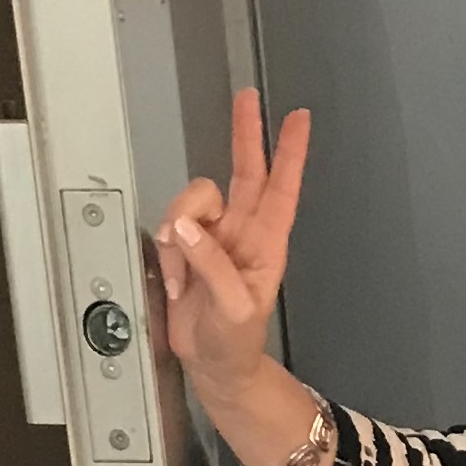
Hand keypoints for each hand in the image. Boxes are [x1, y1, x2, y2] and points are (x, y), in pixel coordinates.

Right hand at [153, 90, 310, 395]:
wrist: (214, 366)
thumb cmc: (236, 343)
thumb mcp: (233, 308)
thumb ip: (212, 266)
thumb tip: (189, 229)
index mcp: (266, 243)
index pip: (281, 188)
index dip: (289, 153)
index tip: (297, 119)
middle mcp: (242, 232)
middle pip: (244, 170)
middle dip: (244, 134)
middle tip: (246, 100)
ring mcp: (213, 238)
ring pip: (192, 200)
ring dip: (180, 233)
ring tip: (184, 278)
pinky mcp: (186, 248)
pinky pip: (170, 229)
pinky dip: (168, 254)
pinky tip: (177, 281)